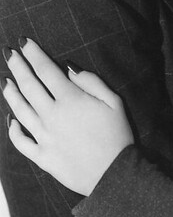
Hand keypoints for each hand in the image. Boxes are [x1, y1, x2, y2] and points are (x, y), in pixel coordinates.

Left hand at [2, 38, 133, 195]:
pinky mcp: (42, 156)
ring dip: (11, 93)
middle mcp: (52, 115)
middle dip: (18, 66)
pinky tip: (11, 119)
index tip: (23, 42)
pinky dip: (12, 129)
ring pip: (20, 110)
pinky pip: (20, 141)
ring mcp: (44, 137)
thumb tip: (68, 69)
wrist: (113, 174)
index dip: (34, 54)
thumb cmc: (117, 135)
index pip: (46, 70)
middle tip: (9, 53)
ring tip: (5, 80)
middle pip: (29, 86)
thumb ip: (90, 81)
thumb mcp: (114, 101)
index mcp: (71, 99)